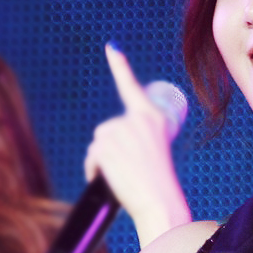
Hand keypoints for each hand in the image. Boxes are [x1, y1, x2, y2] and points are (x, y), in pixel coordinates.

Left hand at [84, 43, 190, 246]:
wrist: (160, 203)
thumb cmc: (159, 185)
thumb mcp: (154, 152)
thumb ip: (136, 138)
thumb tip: (110, 142)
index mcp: (153, 118)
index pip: (132, 88)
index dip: (120, 66)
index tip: (111, 48)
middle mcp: (137, 119)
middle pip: (108, 129)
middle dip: (111, 149)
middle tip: (130, 170)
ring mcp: (120, 130)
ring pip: (99, 144)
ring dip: (103, 162)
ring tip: (124, 176)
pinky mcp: (105, 145)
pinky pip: (92, 158)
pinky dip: (95, 171)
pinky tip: (112, 180)